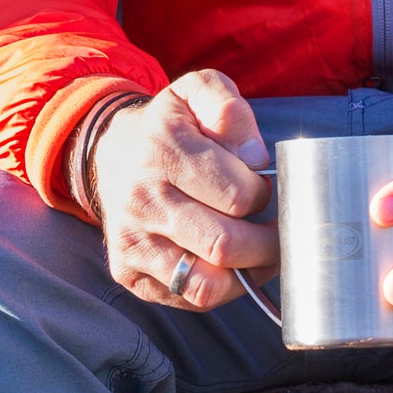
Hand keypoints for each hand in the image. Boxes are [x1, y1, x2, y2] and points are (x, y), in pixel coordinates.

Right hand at [87, 70, 274, 310]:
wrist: (114, 153)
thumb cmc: (171, 127)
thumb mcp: (197, 92)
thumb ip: (230, 109)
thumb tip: (255, 158)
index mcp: (162, 150)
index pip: (238, 195)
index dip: (266, 195)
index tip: (265, 188)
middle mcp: (141, 200)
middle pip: (226, 245)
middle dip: (267, 244)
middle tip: (278, 231)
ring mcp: (132, 242)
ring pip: (207, 285)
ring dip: (247, 275)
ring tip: (259, 254)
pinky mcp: (129, 273)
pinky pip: (189, 300)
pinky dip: (220, 289)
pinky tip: (228, 265)